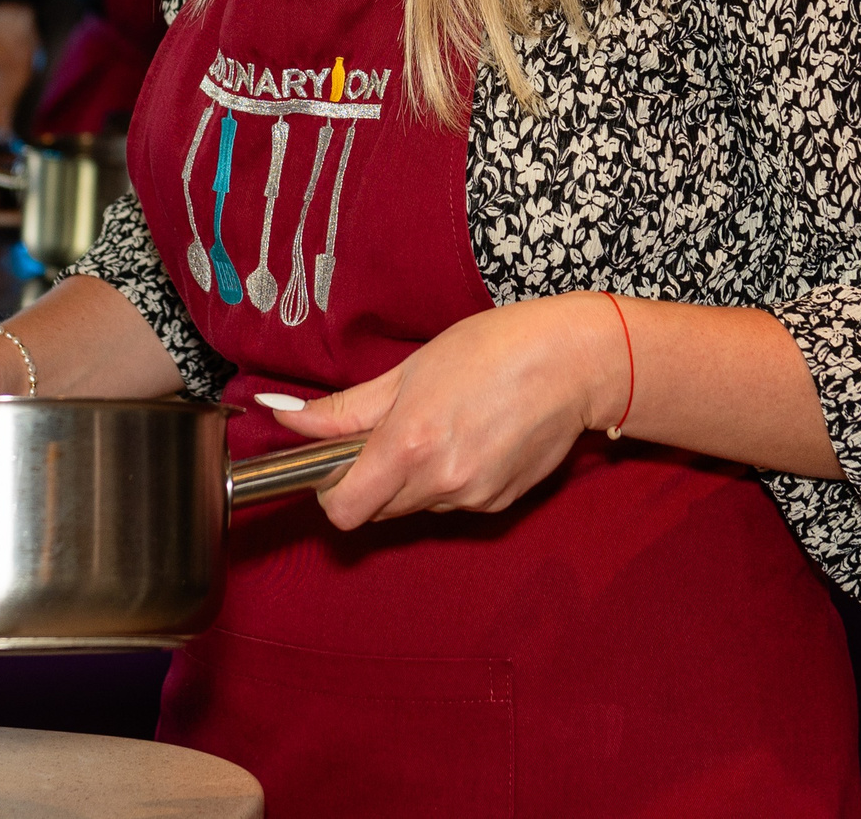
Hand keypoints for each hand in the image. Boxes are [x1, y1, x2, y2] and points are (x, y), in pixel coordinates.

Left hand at [267, 293, 620, 529]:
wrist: (574, 362)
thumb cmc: (493, 350)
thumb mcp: (409, 369)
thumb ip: (345, 408)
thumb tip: (285, 418)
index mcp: (408, 446)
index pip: (343, 510)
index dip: (330, 489)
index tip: (336, 461)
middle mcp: (439, 482)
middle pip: (375, 511)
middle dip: (370, 480)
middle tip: (391, 431)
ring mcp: (473, 498)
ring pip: (414, 508)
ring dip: (410, 481)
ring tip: (440, 427)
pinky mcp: (499, 504)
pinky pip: (452, 504)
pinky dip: (448, 480)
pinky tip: (471, 439)